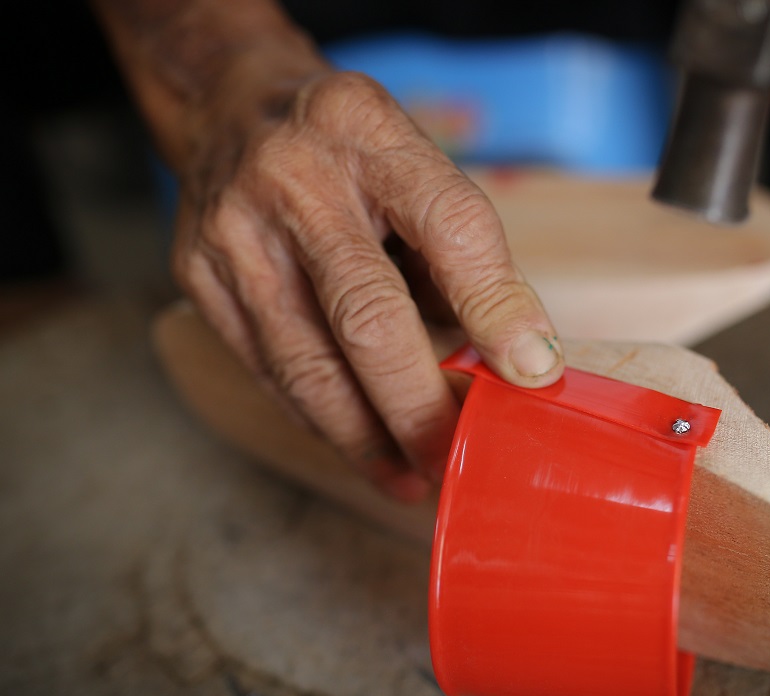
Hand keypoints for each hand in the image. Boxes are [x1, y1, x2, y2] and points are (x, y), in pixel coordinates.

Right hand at [172, 67, 563, 502]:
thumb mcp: (416, 165)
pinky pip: (270, 371)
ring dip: (367, 436)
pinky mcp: (198, 277)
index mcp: (368, 131)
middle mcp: (293, 179)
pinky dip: (322, 419)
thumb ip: (459, 254)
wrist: (232, 108)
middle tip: (456, 458)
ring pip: (307, 364)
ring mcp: (234, 231)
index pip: (449, 225)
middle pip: (367, 314)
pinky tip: (362, 446)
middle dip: (418, 405)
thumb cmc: (349, 151)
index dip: (497, 305)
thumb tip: (511, 357)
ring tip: (411, 476)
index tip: (534, 373)